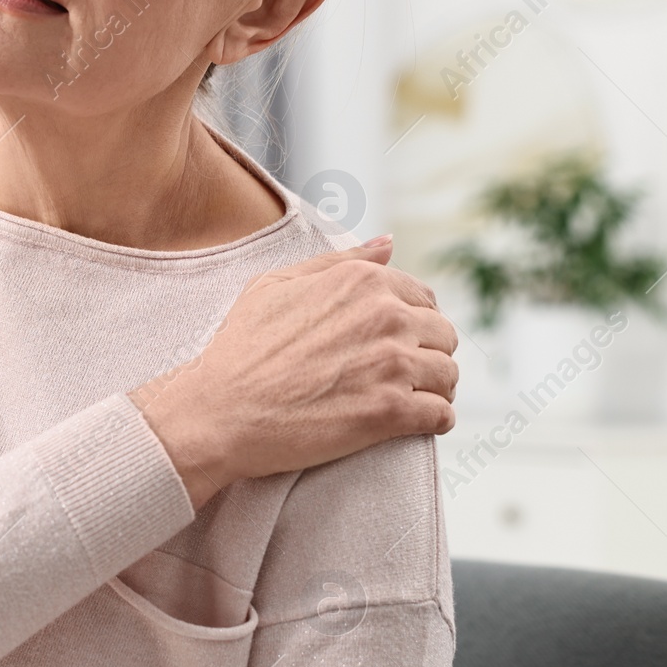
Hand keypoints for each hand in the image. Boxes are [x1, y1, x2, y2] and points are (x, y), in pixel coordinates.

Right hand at [131, 236, 457, 509]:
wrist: (219, 411)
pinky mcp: (390, 411)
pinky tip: (416, 423)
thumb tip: (389, 243)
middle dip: (428, 355)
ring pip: (448, 375)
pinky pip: (441, 414)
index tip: (396, 346)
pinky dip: (436, 420)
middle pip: (442, 335)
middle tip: (403, 377)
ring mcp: (391, 363)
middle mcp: (385, 316)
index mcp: (363, 281)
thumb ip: (339, 261)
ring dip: (435, 389)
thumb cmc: (240, 349)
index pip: (424, 298)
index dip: (413, 324)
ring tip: (411, 401)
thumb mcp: (276, 285)